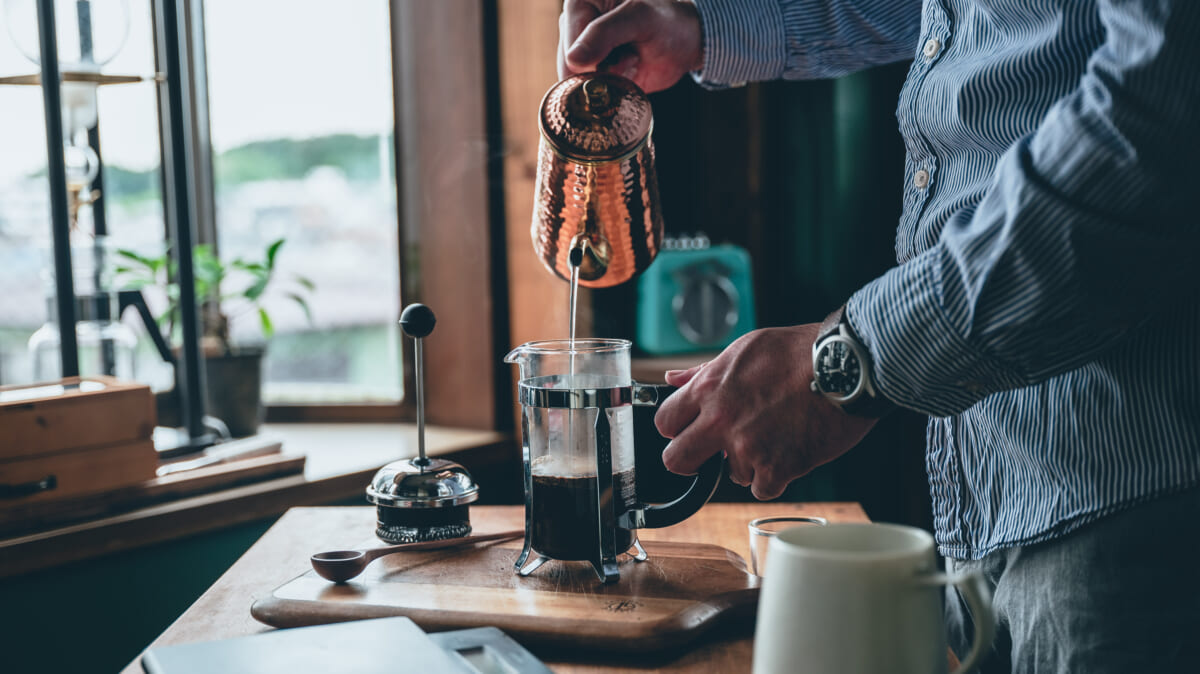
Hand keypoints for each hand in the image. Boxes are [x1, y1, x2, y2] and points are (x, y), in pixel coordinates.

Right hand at [558, 0, 703, 93]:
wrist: (685, 43)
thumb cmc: (666, 21)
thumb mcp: (639, 18)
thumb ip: (605, 34)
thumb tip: (573, 59)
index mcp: (579, 2)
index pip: (569, 44)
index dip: (591, 61)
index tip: (622, 53)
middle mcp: (575, 27)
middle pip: (570, 67)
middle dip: (602, 72)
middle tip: (631, 55)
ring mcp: (582, 52)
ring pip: (580, 84)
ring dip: (610, 80)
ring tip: (632, 59)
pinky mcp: (592, 72)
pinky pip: (592, 94)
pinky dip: (613, 89)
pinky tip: (630, 71)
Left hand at [655, 325, 878, 499]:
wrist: (848, 367)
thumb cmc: (800, 352)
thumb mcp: (745, 349)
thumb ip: (704, 371)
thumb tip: (672, 380)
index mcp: (709, 388)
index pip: (664, 423)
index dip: (676, 429)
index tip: (689, 430)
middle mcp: (721, 420)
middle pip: (677, 460)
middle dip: (691, 460)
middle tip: (712, 453)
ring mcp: (747, 447)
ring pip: (730, 474)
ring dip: (749, 463)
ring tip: (776, 435)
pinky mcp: (776, 468)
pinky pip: (762, 488)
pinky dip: (777, 476)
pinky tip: (791, 450)